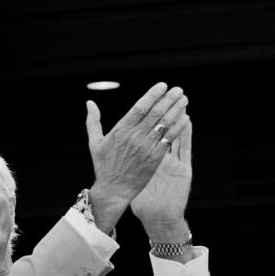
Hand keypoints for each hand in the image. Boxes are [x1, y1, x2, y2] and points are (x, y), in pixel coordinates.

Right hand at [85, 83, 189, 233]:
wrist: (113, 189)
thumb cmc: (103, 165)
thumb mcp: (95, 142)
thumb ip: (93, 121)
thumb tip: (89, 102)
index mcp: (120, 130)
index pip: (140, 107)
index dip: (153, 94)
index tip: (162, 85)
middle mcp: (135, 137)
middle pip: (156, 112)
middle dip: (169, 99)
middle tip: (178, 89)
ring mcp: (146, 147)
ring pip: (165, 123)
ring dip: (176, 110)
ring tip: (184, 100)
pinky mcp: (155, 157)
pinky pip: (170, 138)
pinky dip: (178, 127)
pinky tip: (185, 118)